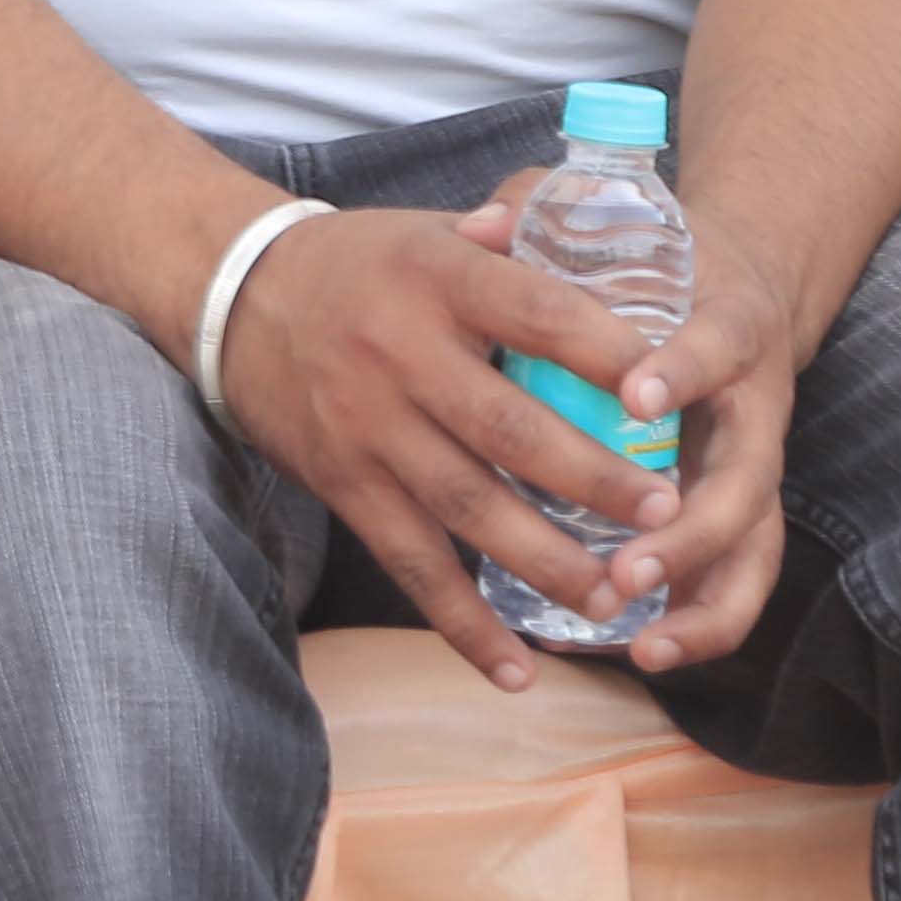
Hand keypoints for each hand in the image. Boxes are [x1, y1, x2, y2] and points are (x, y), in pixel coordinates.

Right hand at [214, 205, 681, 688]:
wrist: (233, 295)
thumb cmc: (363, 264)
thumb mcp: (433, 230)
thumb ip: (518, 238)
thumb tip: (602, 239)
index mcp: (437, 277)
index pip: (536, 313)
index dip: (604, 353)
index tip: (667, 393)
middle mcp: (401, 354)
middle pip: (509, 427)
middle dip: (594, 478)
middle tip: (667, 512)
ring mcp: (369, 427)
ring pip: (467, 508)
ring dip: (546, 560)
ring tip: (616, 596)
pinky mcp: (344, 485)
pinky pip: (411, 565)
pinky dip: (463, 623)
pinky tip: (517, 670)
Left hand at [462, 190, 823, 674]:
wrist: (741, 285)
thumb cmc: (661, 258)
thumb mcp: (614, 220)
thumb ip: (547, 212)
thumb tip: (476, 222)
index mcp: (731, 327)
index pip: (716, 346)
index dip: (680, 372)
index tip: (634, 395)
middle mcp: (757, 409)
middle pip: (748, 482)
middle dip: (690, 532)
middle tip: (625, 566)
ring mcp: (754, 469)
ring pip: (754, 549)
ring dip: (701, 601)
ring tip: (640, 642)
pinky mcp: (742, 512)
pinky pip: (735, 580)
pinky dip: (699, 624)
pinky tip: (639, 652)